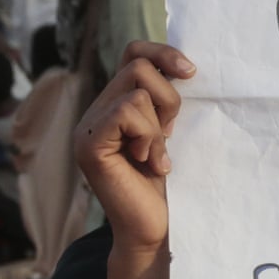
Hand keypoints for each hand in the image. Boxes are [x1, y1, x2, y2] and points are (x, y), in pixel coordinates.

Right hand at [74, 42, 195, 252]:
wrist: (153, 225)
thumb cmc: (166, 180)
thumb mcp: (169, 129)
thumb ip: (165, 100)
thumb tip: (182, 66)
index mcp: (115, 102)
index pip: (134, 52)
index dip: (163, 53)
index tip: (191, 73)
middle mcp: (96, 110)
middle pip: (139, 67)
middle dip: (169, 99)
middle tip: (170, 133)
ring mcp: (88, 128)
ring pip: (136, 93)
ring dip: (159, 124)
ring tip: (156, 154)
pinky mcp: (89, 146)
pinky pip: (125, 113)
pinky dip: (148, 136)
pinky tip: (150, 162)